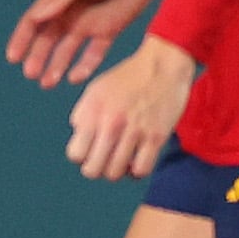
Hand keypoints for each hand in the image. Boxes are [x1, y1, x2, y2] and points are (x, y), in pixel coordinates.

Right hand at [7, 0, 147, 87]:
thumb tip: (36, 17)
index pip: (33, 22)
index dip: (21, 40)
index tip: (13, 58)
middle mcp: (69, 14)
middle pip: (47, 41)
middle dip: (37, 58)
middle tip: (31, 75)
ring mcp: (88, 23)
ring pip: (67, 51)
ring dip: (56, 66)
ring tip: (48, 84)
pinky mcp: (109, 30)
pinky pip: (93, 53)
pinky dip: (84, 66)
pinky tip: (75, 78)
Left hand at [68, 35, 194, 181]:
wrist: (163, 64)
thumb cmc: (128, 77)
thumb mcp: (95, 90)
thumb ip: (83, 115)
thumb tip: (80, 138)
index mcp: (93, 113)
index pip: (75, 154)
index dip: (82, 156)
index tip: (92, 149)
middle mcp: (111, 124)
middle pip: (93, 170)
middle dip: (97, 168)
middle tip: (106, 159)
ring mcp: (135, 132)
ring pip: (116, 173)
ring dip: (117, 170)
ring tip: (123, 159)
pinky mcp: (157, 136)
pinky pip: (142, 170)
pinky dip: (137, 171)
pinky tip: (139, 160)